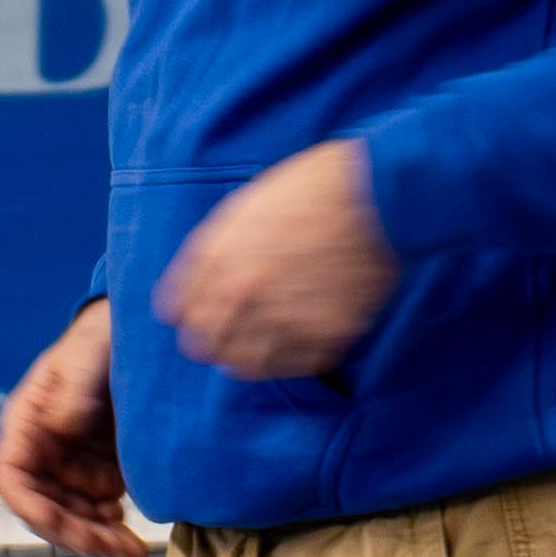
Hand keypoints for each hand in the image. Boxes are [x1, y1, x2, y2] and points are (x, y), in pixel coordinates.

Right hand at [0, 301, 143, 556]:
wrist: (139, 335)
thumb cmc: (103, 338)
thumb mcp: (88, 355)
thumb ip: (72, 390)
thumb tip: (59, 428)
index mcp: (27, 423)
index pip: (10, 476)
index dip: (29, 507)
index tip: (59, 526)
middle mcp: (43, 451)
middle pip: (43, 509)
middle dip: (75, 535)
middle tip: (116, 549)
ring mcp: (69, 466)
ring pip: (71, 519)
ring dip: (98, 540)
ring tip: (132, 549)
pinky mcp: (97, 474)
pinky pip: (97, 514)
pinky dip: (113, 530)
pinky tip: (133, 532)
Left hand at [156, 143, 394, 378]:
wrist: (377, 193)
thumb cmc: (310, 190)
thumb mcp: (244, 209)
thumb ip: (209, 254)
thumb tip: (183, 298)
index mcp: (217, 259)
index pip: (178, 312)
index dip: (187, 312)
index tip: (198, 313)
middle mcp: (243, 294)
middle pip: (204, 344)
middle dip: (210, 338)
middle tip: (228, 331)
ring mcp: (285, 318)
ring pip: (244, 364)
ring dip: (245, 355)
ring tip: (260, 340)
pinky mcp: (326, 335)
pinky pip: (293, 366)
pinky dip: (288, 360)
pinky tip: (293, 340)